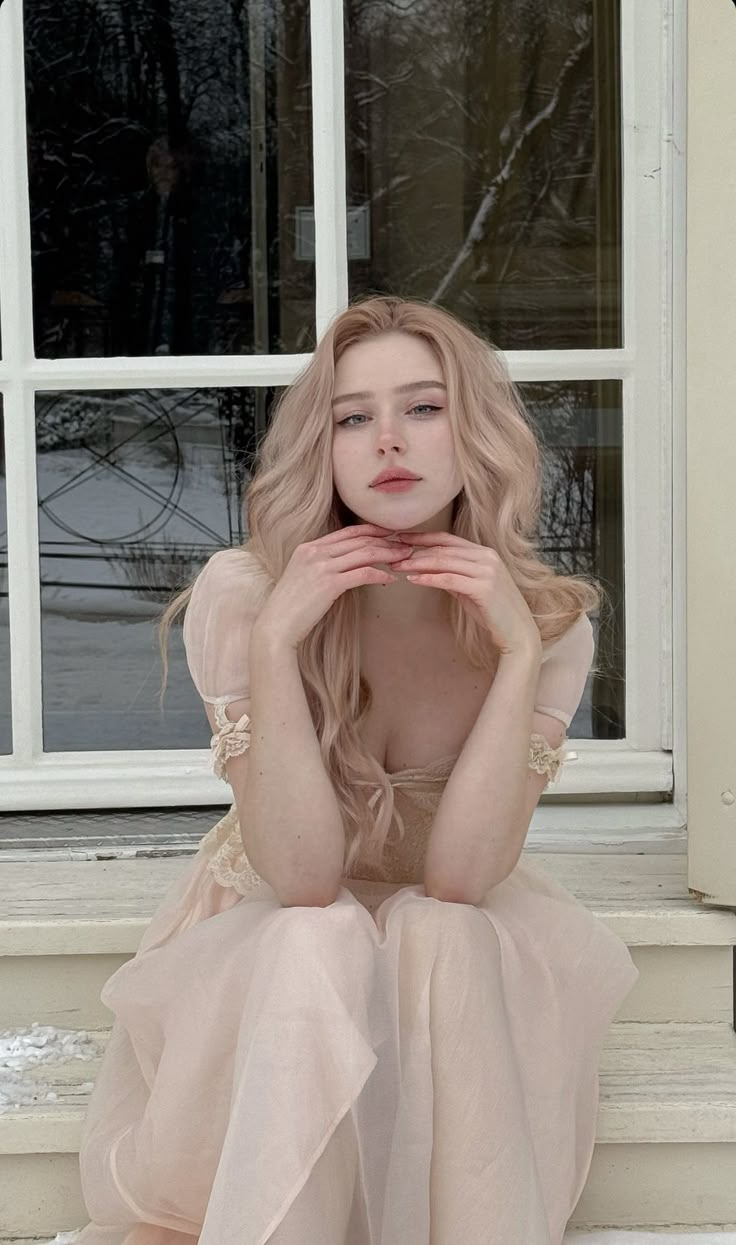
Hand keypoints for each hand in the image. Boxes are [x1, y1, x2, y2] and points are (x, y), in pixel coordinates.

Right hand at [254, 524, 412, 648]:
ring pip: (364, 553)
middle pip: (360, 540)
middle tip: (405, 546)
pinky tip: (391, 579)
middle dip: (386, 541)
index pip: (347, 532)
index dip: (372, 530)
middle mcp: (315, 552)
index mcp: (309, 547)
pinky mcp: (329, 583)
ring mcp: (321, 566)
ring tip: (404, 559)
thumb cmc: (291, 607)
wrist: (277, 626)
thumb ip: (321, 565)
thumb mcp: (303, 577)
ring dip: (388, 554)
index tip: (390, 533)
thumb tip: (344, 565)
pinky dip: (380, 574)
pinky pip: (363, 573)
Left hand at [391, 530, 541, 657]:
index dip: (422, 538)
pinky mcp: (484, 587)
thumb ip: (455, 575)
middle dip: (414, 551)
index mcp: (485, 553)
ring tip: (397, 566)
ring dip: (417, 563)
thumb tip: (431, 569)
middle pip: (443, 550)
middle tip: (391, 555)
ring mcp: (487, 571)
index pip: (447, 539)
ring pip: (444, 562)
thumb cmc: (494, 612)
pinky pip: (449, 580)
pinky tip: (413, 579)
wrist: (518, 633)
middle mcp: (487, 557)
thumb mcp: (471, 588)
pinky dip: (429, 578)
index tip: (400, 538)